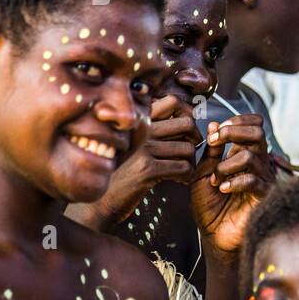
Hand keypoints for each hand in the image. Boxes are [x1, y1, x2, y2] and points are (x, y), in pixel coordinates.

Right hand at [79, 95, 199, 228]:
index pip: (173, 101)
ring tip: (183, 171)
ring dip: (192, 162)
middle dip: (195, 139)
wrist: (103, 197)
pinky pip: (183, 167)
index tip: (187, 133)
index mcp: (139, 119)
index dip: (188, 115)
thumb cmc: (125, 170)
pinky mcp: (147, 169)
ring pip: (188, 148)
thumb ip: (156, 127)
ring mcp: (143, 148)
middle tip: (188, 153)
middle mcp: (140, 129)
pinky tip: (178, 180)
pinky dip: (187, 175)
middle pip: (187, 122)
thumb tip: (189, 114)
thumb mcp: (136, 142)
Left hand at [190, 115, 273, 255]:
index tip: (215, 133)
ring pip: (252, 156)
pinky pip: (254, 180)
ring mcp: (263, 179)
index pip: (253, 126)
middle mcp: (257, 164)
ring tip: (216, 180)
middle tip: (216, 141)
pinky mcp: (264, 196)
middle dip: (234, 131)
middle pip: (258, 132)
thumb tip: (214, 124)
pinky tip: (223, 189)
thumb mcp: (203, 173)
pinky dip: (234, 182)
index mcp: (243, 154)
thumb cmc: (209, 206)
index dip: (236, 122)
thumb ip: (211, 151)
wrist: (214, 235)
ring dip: (227, 165)